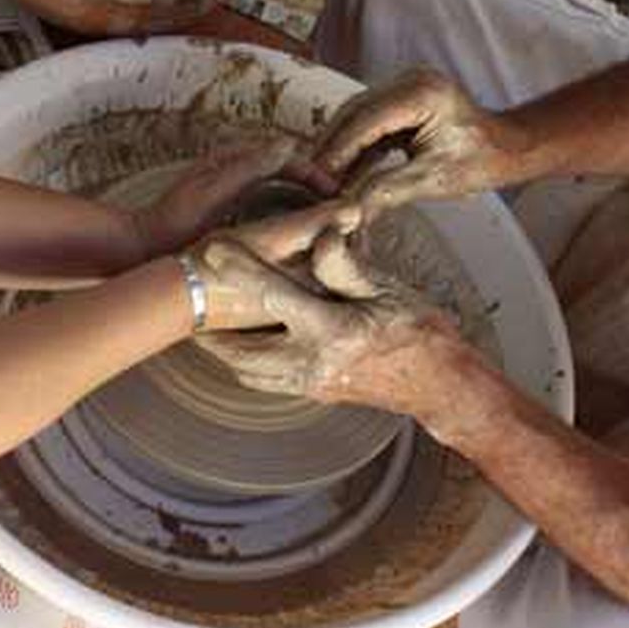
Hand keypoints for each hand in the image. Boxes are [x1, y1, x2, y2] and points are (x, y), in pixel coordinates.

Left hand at [131, 138, 331, 258]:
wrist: (143, 244)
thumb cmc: (174, 221)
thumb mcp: (213, 192)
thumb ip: (248, 167)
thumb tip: (288, 145)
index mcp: (233, 158)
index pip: (286, 155)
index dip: (314, 171)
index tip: (335, 192)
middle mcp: (236, 168)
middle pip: (288, 167)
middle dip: (316, 181)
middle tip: (342, 204)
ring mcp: (234, 188)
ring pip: (281, 185)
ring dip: (306, 196)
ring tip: (329, 216)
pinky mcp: (231, 208)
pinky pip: (270, 202)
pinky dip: (290, 210)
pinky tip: (301, 232)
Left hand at [190, 230, 480, 417]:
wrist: (439, 385)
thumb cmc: (420, 332)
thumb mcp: (387, 288)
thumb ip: (345, 265)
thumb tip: (320, 234)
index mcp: (333, 331)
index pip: (274, 296)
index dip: (240, 270)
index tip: (211, 251)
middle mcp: (314, 363)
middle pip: (242, 350)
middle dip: (211, 330)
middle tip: (189, 305)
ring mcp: (312, 384)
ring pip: (248, 372)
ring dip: (224, 351)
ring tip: (205, 326)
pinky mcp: (315, 393)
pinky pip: (267, 382)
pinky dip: (247, 364)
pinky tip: (243, 345)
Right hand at [314, 68, 515, 212]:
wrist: (507, 148)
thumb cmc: (480, 161)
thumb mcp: (432, 180)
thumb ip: (387, 190)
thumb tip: (347, 209)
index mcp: (421, 94)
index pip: (364, 120)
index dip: (336, 150)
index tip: (315, 178)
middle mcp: (410, 80)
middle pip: (353, 113)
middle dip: (330, 147)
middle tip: (307, 180)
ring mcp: (405, 86)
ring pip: (356, 116)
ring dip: (339, 147)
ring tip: (319, 179)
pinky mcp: (403, 98)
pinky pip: (369, 121)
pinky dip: (355, 146)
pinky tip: (341, 172)